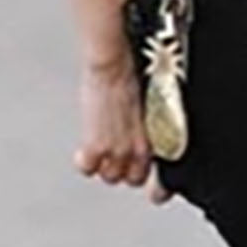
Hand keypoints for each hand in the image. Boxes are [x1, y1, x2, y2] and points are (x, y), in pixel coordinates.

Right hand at [71, 55, 174, 204]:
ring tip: (102, 145)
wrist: (113, 60)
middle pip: (132, 179)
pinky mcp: (95, 148)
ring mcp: (118, 151)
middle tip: (118, 150)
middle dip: (126, 167)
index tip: (153, 186)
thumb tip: (151, 133)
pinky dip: (85, 160)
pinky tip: (85, 148)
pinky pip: (88, 169)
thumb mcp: (157, 101)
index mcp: (162, 137)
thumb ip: (154, 126)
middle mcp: (141, 149)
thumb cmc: (136, 70)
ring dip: (105, 164)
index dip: (156, 184)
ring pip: (110, 176)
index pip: (161, 179)